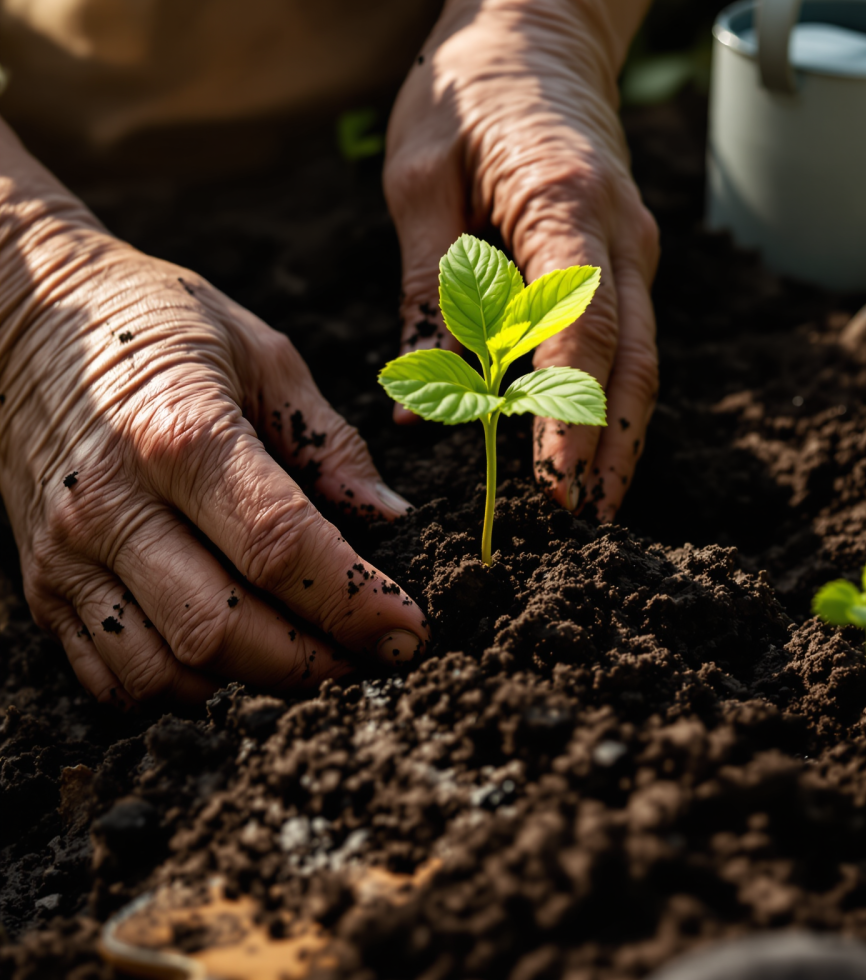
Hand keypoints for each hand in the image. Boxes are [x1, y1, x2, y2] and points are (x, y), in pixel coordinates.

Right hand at [0, 130, 429, 706]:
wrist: (22, 322)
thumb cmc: (159, 326)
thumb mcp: (262, 355)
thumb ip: (328, 444)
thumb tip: (389, 518)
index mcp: (180, 435)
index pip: (279, 547)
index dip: (354, 602)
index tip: (409, 633)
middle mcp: (112, 505)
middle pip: (222, 627)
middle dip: (314, 662)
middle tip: (371, 660)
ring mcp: (68, 554)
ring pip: (166, 672)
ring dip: (251, 685)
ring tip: (309, 659)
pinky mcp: (43, 587)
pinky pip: (113, 679)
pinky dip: (183, 692)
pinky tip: (231, 662)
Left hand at [384, 0, 658, 520]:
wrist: (534, 28)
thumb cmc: (466, 92)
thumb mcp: (419, 178)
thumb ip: (429, 289)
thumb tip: (421, 404)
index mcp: (564, 206)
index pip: (580, 330)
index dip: (571, 415)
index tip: (556, 485)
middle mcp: (615, 236)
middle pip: (628, 363)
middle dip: (607, 449)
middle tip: (580, 527)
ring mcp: (629, 250)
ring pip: (637, 363)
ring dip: (619, 440)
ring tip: (591, 511)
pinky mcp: (620, 261)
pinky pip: (624, 344)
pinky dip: (610, 405)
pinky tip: (589, 451)